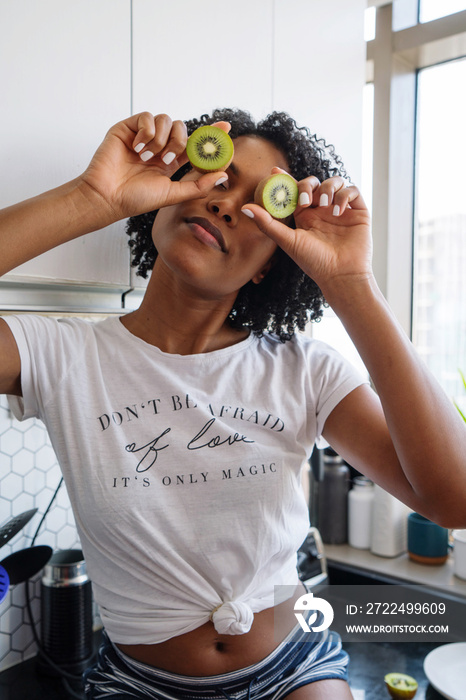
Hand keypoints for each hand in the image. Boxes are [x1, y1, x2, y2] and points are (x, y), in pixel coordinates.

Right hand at [80, 112, 229, 221]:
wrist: (108, 196)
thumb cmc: (136, 199)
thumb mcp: (173, 194)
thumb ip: (199, 185)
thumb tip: (224, 175)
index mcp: (170, 162)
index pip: (193, 144)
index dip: (209, 135)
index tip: (225, 128)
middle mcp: (158, 147)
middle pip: (182, 128)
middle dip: (180, 142)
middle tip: (167, 159)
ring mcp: (143, 136)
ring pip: (166, 120)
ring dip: (161, 139)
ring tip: (148, 157)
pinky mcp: (128, 127)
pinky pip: (147, 116)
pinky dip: (147, 131)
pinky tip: (138, 147)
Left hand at [242, 171, 371, 294]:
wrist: (341, 275)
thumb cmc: (314, 262)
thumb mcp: (288, 241)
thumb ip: (267, 224)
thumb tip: (244, 208)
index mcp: (305, 216)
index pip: (295, 191)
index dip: (285, 179)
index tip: (274, 171)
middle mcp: (322, 210)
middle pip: (314, 183)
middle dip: (308, 185)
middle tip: (306, 201)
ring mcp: (340, 209)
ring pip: (334, 182)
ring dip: (327, 188)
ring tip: (324, 205)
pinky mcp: (358, 211)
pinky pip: (352, 190)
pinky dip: (344, 195)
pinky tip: (338, 211)